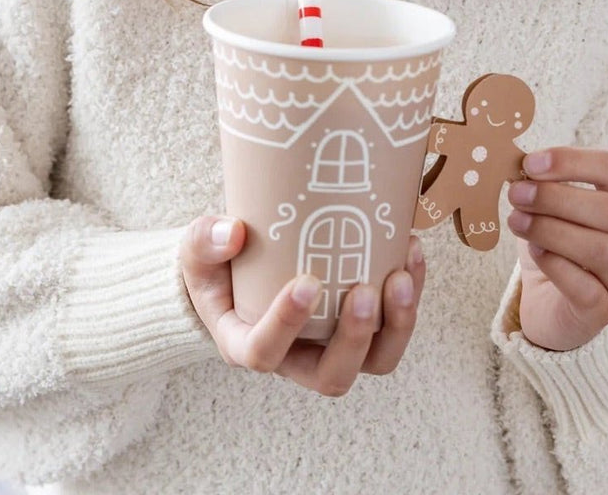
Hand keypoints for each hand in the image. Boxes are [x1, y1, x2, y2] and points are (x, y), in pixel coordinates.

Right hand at [180, 216, 425, 395]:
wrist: (238, 267)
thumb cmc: (216, 265)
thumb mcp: (196, 252)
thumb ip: (205, 241)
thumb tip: (233, 231)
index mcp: (246, 345)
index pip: (264, 353)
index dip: (287, 325)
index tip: (306, 283)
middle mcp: (294, 358)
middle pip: (331, 375)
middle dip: (354, 338)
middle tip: (363, 291)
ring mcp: (331, 346)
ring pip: (374, 361)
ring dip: (395, 325)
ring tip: (401, 276)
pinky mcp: (360, 326)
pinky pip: (393, 325)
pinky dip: (411, 293)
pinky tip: (412, 250)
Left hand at [505, 148, 607, 351]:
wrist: (549, 301)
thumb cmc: (556, 243)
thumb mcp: (552, 207)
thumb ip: (545, 183)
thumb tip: (523, 164)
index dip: (572, 161)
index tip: (530, 163)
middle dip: (558, 197)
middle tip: (517, 193)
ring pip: (604, 250)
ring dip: (553, 230)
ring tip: (517, 221)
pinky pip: (587, 288)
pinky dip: (556, 265)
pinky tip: (534, 252)